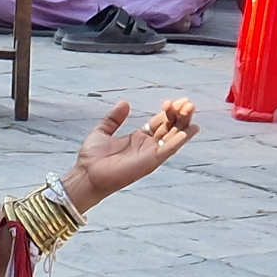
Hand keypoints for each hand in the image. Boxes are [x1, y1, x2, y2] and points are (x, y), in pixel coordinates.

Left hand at [62, 98, 199, 211]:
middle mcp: (148, 145)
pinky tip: (187, 130)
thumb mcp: (102, 131)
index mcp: (138, 137)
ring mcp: (150, 154)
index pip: (160, 122)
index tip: (171, 101)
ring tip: (190, 108)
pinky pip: (168, 150)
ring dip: (184, 123)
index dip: (168, 111)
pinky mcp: (150, 162)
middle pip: (171, 127)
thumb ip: (113, 118)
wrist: (86, 174)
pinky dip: (178, 140)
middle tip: (186, 102)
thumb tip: (125, 103)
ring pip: (174, 137)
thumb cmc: (92, 158)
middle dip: (180, 114)